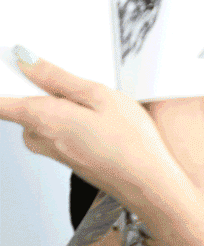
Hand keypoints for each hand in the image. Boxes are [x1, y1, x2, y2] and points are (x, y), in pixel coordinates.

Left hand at [0, 36, 203, 207]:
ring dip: (64, 107)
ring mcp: (50, 150)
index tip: (14, 67)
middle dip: (46, 90)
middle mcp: (37, 137)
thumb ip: (56, 77)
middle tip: (79, 85)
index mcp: (40, 117)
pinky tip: (101, 122)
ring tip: (98, 106)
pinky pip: (57, 130)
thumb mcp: (99, 96)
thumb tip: (26, 60)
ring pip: (43, 117)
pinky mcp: (64, 157)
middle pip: (23, 104)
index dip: (5, 81)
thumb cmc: (130, 144)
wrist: (148, 184)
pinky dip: (74, 121)